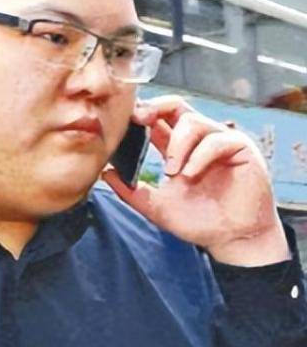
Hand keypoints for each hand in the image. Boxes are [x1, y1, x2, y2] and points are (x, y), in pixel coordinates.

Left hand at [102, 95, 290, 265]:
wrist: (231, 240)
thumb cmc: (199, 223)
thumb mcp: (156, 207)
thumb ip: (131, 192)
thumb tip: (105, 173)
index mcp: (178, 149)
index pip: (158, 120)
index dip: (141, 114)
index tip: (124, 119)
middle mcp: (199, 140)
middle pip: (176, 106)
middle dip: (155, 107)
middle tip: (139, 119)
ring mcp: (220, 141)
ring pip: (193, 122)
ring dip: (177, 146)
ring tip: (172, 172)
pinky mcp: (241, 148)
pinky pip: (216, 140)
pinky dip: (199, 156)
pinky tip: (190, 174)